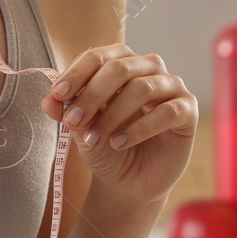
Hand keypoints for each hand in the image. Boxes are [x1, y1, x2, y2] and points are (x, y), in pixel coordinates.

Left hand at [42, 44, 197, 204]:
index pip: (98, 56)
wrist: (126, 181)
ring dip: (112, 116)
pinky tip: (119, 143)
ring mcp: (171, 86)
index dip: (76, 74)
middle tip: (72, 123)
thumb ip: (65, 111)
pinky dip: (138, 128)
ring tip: (93, 140)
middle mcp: (148, 67)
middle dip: (91, 96)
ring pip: (142, 88)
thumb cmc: (103, 145)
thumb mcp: (79, 128)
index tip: (57, 96)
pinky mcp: (188, 110)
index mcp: (121, 62)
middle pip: (119, 68)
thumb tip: (48, 101)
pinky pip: (166, 112)